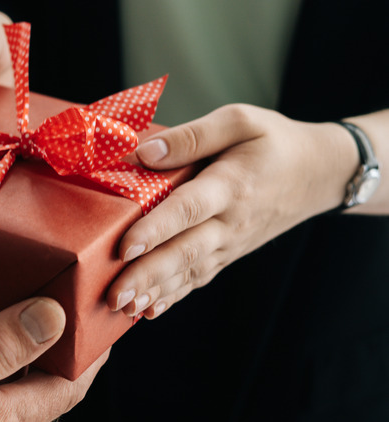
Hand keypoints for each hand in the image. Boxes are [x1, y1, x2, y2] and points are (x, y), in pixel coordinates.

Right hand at [0, 297, 107, 421]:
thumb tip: (53, 316)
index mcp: (7, 418)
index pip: (71, 382)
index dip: (91, 348)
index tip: (101, 313)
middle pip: (49, 379)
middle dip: (65, 342)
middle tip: (70, 299)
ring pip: (21, 378)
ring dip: (32, 344)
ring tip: (34, 304)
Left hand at [106, 104, 359, 318]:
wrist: (319, 173)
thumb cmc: (274, 142)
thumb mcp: (239, 121)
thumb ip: (192, 136)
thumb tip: (144, 152)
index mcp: (230, 184)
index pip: (188, 209)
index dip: (156, 229)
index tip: (126, 246)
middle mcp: (229, 222)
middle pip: (184, 251)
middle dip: (147, 274)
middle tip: (113, 294)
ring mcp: (229, 243)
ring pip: (188, 271)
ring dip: (154, 291)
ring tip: (121, 307)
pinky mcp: (227, 254)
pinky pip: (198, 277)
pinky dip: (173, 295)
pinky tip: (147, 310)